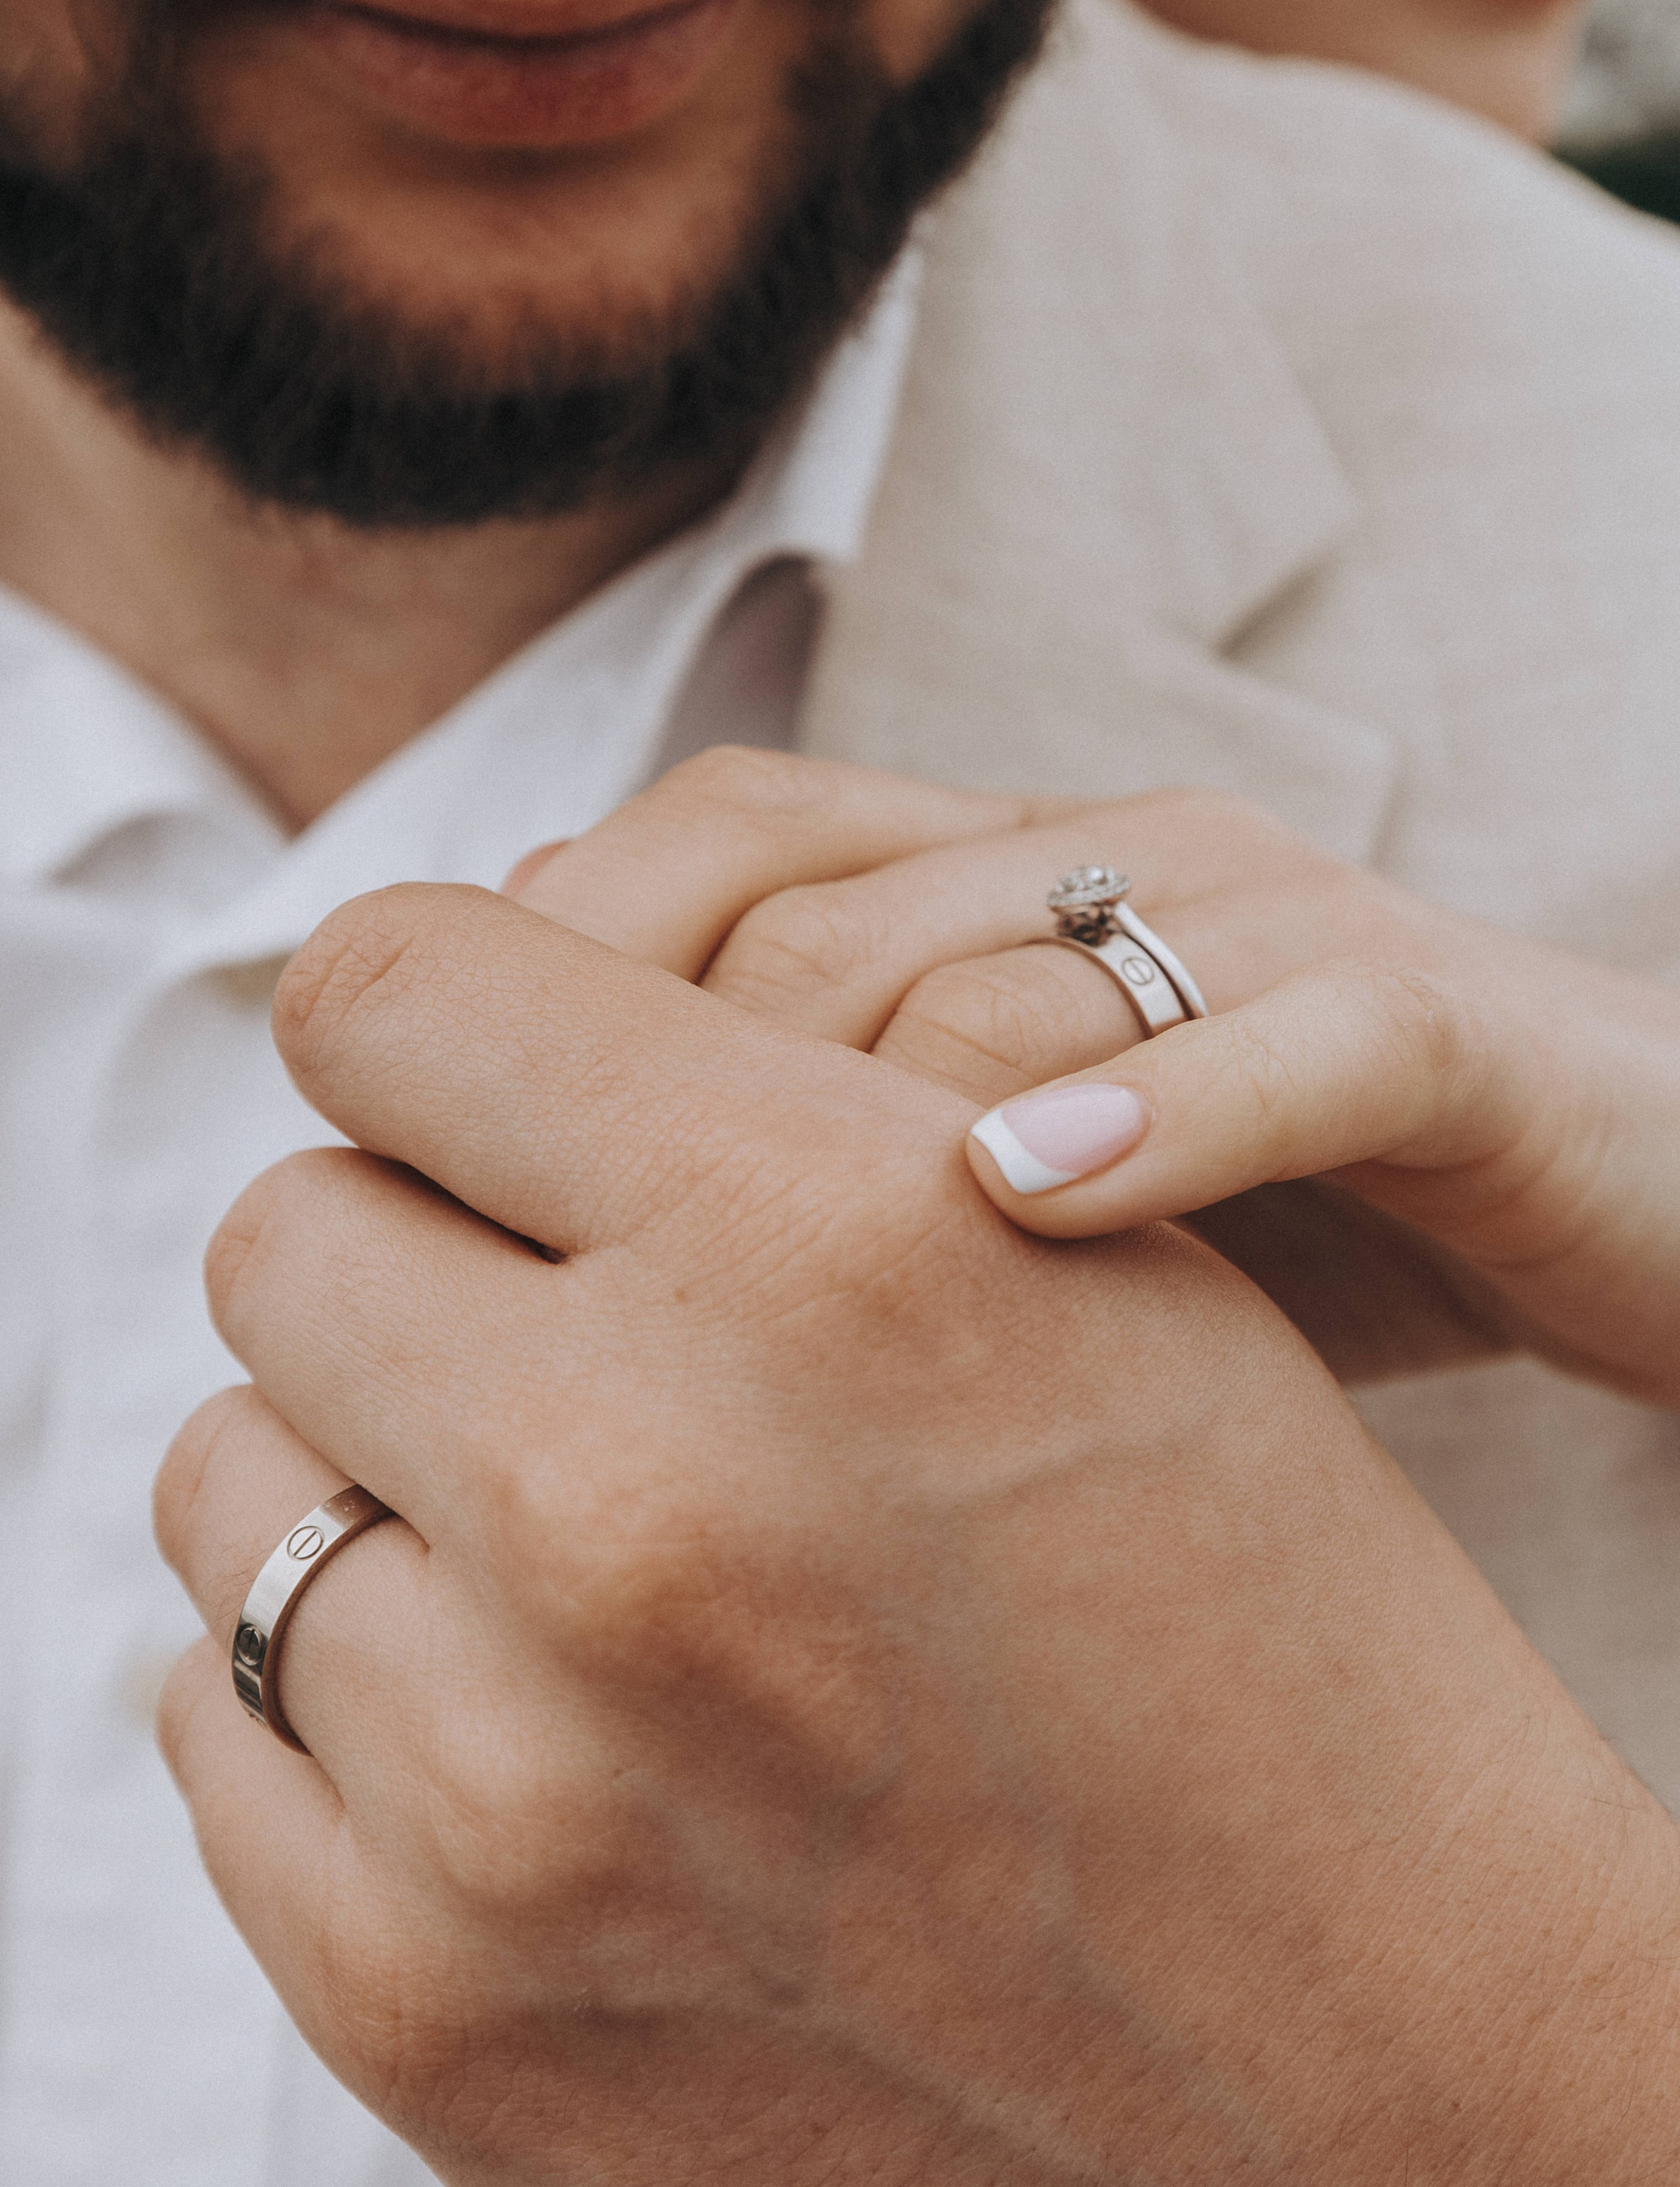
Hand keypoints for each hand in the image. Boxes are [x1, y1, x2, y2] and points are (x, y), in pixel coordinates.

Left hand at [157, 882, 1679, 2183]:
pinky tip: (530, 1702)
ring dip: (370, 1466)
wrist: (1355, 2047)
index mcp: (826, 1247)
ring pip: (234, 1476)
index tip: (483, 1082)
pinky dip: (348, 1681)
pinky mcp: (426, 1997)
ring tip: (565, 1533)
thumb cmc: (1250, 1610)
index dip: (440, 1019)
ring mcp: (511, 1786)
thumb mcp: (1088, 1265)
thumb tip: (437, 1034)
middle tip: (557, 1325)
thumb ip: (749, 1101)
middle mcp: (635, 1498)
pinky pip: (218, 1720)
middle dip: (412, 1246)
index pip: (394, 988)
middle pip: (290, 1229)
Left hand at [503, 751, 1679, 1395]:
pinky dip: (1161, 1112)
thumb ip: (811, 1171)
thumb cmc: (1276, 1220)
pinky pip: (1298, 1027)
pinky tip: (1026, 1209)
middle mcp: (1107, 868)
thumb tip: (515, 1216)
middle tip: (550, 1309)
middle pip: (810, 911)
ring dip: (856, 1126)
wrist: (1623, 1195)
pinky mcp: (1447, 1025)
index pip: (712, 847)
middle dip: (652, 1101)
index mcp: (991, 884)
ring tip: (734, 1318)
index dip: (551, 985)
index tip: (432, 1177)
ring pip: (1016, 960)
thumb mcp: (1007, 1193)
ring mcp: (1279, 928)